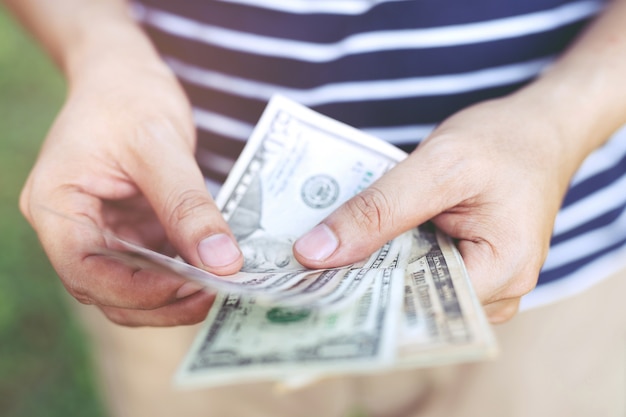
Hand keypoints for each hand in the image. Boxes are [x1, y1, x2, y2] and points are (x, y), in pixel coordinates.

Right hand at [20, 58, 242, 325]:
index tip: (193, 287)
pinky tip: (216, 268)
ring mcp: (101, 233)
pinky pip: (153, 267)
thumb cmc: (128, 97)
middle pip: (109, 291)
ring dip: (176, 295)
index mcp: (56, 206)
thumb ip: (188, 206)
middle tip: (219, 293)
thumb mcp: (159, 145)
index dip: (138, 291)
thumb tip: (222, 263)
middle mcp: (71, 229)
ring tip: (224, 286)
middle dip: (163, 301)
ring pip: (132, 288)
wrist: (125, 76)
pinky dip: (183, 275)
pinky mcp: (128, 232)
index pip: (85, 271)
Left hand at [294, 96, 577, 322]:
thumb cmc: (503, 141)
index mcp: (503, 272)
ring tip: (322, 250)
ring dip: (371, 266)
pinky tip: (356, 239)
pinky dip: (389, 254)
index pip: (416, 305)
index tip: (306, 283)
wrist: (537, 128)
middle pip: (411, 302)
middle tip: (301, 266)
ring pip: (411, 287)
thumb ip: (379, 209)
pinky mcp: (467, 267)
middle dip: (359, 282)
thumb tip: (315, 253)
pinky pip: (419, 270)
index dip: (359, 294)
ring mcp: (483, 283)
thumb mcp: (438, 166)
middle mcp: (498, 291)